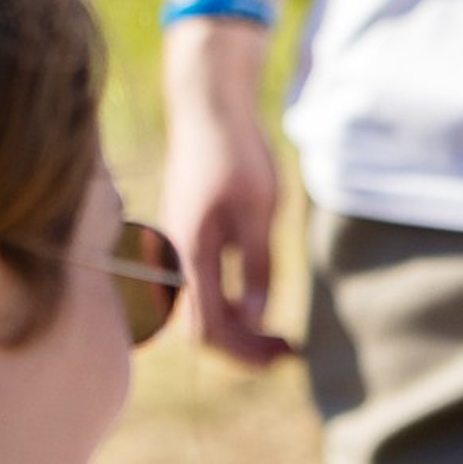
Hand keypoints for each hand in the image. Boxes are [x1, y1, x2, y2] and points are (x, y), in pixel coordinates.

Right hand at [162, 21, 295, 364]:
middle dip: (244, 348)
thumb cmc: (235, 153)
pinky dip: (227, 305)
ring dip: (237, 329)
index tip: (284, 356)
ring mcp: (175, 248)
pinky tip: (256, 304)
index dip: (246, 352)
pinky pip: (199, 288)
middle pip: (201, 328)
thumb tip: (256, 316)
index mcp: (190, 253)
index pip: (209, 329)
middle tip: (288, 352)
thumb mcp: (259, 211)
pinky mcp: (184, 238)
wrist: (207, 107)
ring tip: (278, 335)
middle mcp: (174, 257)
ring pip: (199, 310)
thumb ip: (257, 265)